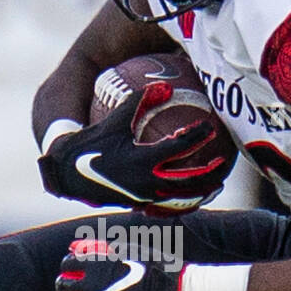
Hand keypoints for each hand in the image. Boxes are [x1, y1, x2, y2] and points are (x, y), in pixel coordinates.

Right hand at [38, 82, 225, 212]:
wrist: (68, 173)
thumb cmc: (91, 143)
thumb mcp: (115, 119)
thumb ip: (140, 101)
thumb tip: (165, 86)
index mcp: (143, 160)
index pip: (180, 147)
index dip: (197, 134)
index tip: (208, 126)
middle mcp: (147, 182)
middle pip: (190, 181)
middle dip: (210, 173)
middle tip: (222, 162)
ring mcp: (144, 197)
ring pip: (181, 198)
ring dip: (200, 190)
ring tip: (214, 182)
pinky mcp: (139, 204)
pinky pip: (167, 203)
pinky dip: (182, 198)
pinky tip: (189, 191)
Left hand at [56, 239, 183, 290]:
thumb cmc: (158, 267)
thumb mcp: (131, 249)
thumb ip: (103, 248)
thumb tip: (78, 247)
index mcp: (97, 262)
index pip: (68, 263)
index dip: (69, 265)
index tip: (75, 268)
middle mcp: (93, 283)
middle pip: (63, 285)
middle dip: (65, 285)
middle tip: (72, 287)